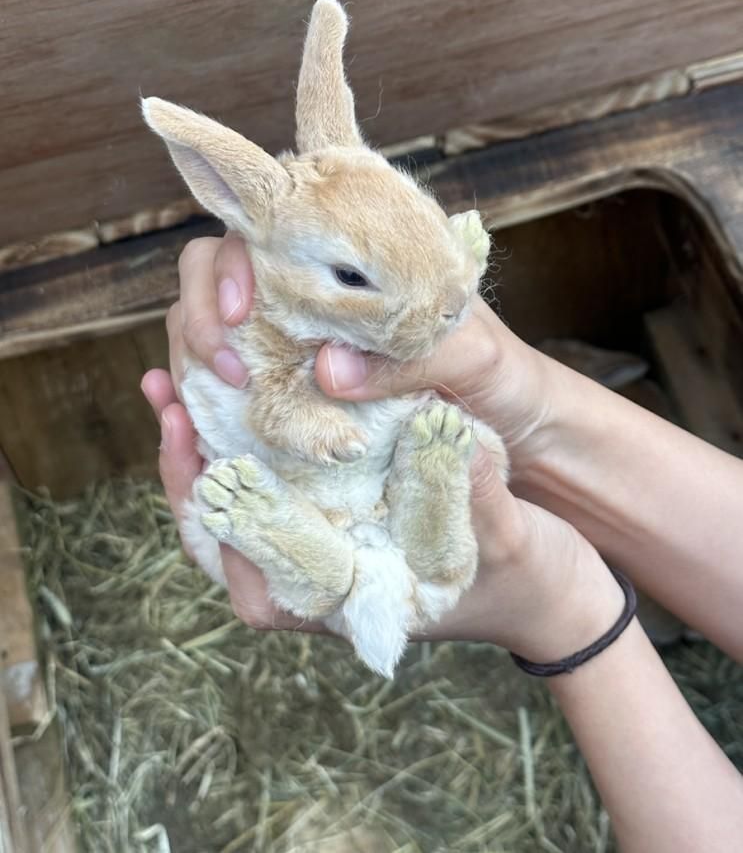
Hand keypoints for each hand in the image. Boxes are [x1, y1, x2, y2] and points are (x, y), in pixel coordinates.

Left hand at [142, 371, 622, 658]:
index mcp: (354, 603)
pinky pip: (286, 482)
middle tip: (167, 398)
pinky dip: (257, 438)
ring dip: (214, 449)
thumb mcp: (507, 539)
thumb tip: (439, 431)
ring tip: (182, 382)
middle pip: (233, 538)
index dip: (218, 521)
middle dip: (194, 471)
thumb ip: (471, 496)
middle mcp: (332, 578)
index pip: (257, 582)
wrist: (560, 595)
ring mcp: (338, 545)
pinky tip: (247, 384)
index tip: (194, 457)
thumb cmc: (533, 582)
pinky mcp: (352, 513)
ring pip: (250, 507)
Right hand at [158, 234, 557, 477]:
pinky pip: (234, 391)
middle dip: (199, 310)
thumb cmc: (506, 378)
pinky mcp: (296, 403)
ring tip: (218, 391)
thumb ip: (407, 360)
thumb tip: (326, 372)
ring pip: (211, 330)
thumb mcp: (472, 358)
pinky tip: (202, 419)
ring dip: (194, 355)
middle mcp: (317, 299)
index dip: (233, 262)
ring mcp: (300, 349)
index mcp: (357, 265)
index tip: (239, 309)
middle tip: (225, 365)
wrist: (526, 437)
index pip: (267, 233)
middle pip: (218, 275)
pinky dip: (205, 399)